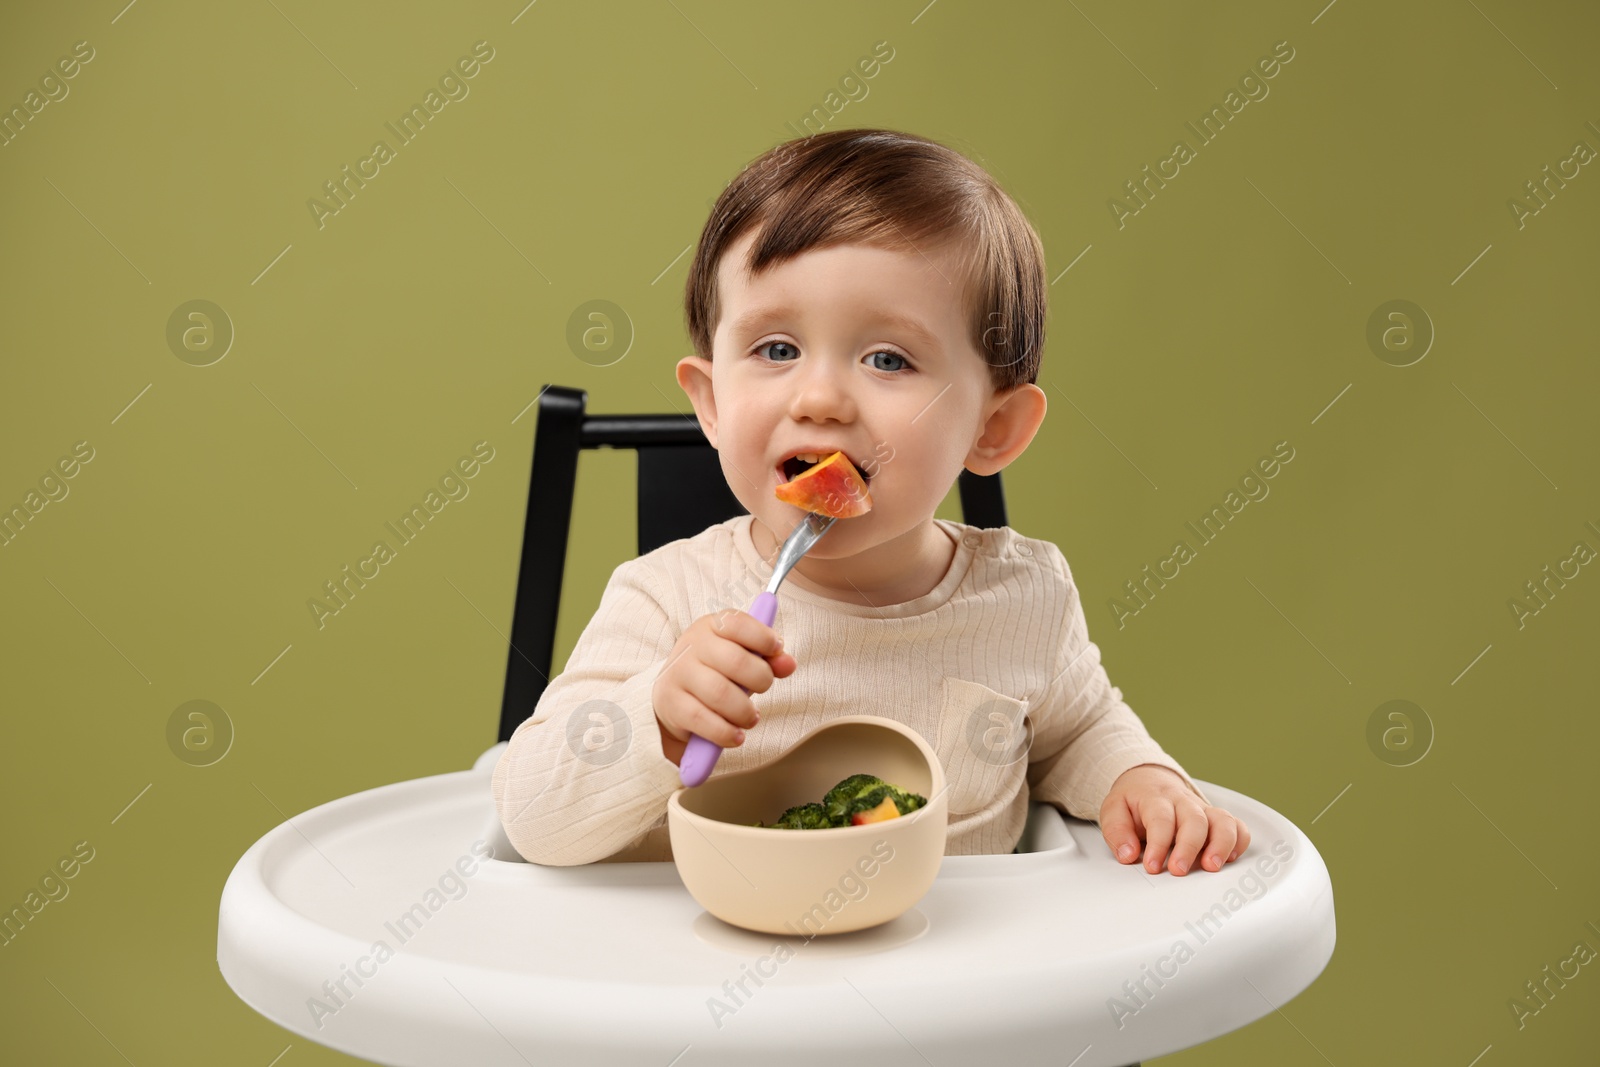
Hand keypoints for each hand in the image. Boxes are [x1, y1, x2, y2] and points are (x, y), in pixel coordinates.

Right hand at [652, 609, 796, 764]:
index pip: (737, 623)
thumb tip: (789, 664)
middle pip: (736, 661)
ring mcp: (679, 674)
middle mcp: (691, 646)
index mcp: (710, 627)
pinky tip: (736, 735)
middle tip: (763, 688)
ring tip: (751, 718)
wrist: (672, 698)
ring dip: (745, 712)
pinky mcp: (671, 704)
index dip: (763, 637)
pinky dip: (726, 732)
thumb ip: (768, 659)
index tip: (777, 650)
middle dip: (761, 680)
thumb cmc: (715, 672)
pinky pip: (704, 721)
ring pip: (720, 694)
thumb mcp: (740, 658)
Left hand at [1099, 764, 1250, 875]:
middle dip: (1189, 848)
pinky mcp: (1215, 818)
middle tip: (1179, 870)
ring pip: (1222, 821)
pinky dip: (1238, 842)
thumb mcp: (1113, 810)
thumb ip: (1117, 832)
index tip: (1153, 866)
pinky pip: (1237, 826)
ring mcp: (1202, 809)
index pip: (1161, 818)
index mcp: (1156, 798)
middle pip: (1194, 820)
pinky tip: (1229, 859)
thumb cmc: (1133, 801)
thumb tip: (1127, 854)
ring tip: (1211, 866)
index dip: (1159, 844)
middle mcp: (1183, 802)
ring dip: (1220, 845)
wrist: (1148, 780)